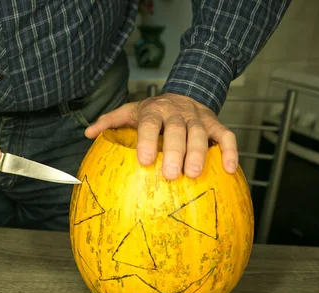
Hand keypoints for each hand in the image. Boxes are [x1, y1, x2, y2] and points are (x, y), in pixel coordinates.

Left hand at [84, 93, 237, 179]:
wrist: (183, 91)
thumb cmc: (152, 112)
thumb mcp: (130, 111)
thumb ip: (110, 121)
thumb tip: (88, 133)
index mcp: (154, 110)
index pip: (150, 123)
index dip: (148, 140)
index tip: (145, 160)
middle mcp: (178, 111)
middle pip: (178, 129)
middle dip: (174, 151)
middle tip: (169, 174)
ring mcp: (198, 117)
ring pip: (201, 133)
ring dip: (198, 153)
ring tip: (193, 174)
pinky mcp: (215, 123)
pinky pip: (227, 136)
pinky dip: (230, 151)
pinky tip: (230, 169)